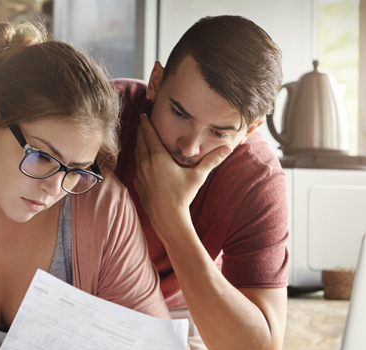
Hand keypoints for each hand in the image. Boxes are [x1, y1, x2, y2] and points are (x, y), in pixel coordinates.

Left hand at [133, 114, 231, 238]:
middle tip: (142, 122)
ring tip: (142, 138)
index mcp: (158, 158)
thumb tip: (228, 148)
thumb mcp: (198, 176)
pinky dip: (139, 159)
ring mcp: (140, 174)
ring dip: (139, 144)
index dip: (146, 124)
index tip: (143, 115)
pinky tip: (142, 160)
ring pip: (137, 154)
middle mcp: (146, 164)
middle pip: (140, 142)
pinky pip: (137, 167)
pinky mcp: (138, 184)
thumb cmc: (183, 196)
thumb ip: (212, 161)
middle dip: (141, 131)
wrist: (168, 218)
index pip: (149, 135)